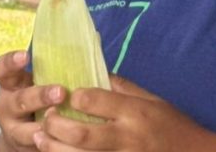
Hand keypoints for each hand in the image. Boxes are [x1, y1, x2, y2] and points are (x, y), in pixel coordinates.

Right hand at [0, 50, 66, 151]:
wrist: (23, 136)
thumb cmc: (36, 99)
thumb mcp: (36, 81)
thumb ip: (52, 67)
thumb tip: (91, 40)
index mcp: (11, 84)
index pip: (2, 70)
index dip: (10, 63)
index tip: (25, 56)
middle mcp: (8, 106)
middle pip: (20, 100)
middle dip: (40, 96)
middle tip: (60, 92)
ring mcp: (14, 130)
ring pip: (26, 129)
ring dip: (46, 125)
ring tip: (63, 121)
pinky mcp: (24, 147)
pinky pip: (38, 146)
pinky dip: (52, 143)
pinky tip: (66, 140)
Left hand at [34, 76, 215, 151]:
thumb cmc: (175, 127)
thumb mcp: (153, 100)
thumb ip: (124, 88)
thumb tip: (95, 72)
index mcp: (135, 113)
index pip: (96, 101)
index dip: (74, 97)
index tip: (64, 94)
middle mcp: (128, 138)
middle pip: (82, 135)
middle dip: (57, 126)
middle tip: (45, 117)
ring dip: (54, 149)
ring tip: (40, 138)